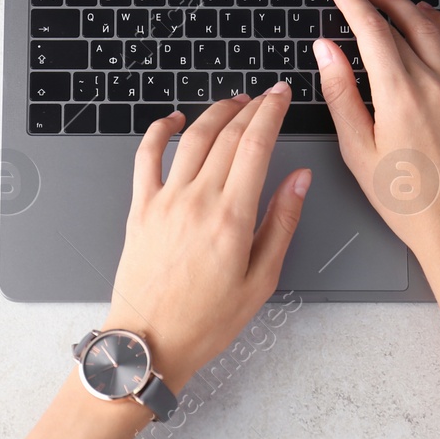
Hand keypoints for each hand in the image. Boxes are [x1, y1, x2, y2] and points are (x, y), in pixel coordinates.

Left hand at [102, 88, 308, 385]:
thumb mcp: (261, 279)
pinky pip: (146, 156)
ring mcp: (164, 201)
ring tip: (234, 103)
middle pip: (227, 135)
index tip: (282, 96)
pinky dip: (160, 130)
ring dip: (215, 113)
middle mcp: (196, 201)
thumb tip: (299, 179)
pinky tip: (175, 120)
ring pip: (192, 138)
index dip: (272, 113)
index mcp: (231, 218)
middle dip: (251, 107)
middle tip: (267, 96)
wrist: (150, 342)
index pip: (256, 146)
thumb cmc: (206, 321)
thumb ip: (281, 222)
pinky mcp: (140, 208)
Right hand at [315, 0, 439, 277]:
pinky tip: (429, 23)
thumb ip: (340, 93)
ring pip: (434, 29)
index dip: (352, 3)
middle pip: (403, 23)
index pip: (372, 30)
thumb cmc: (405, 199)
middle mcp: (433, 83)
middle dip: (377, 0)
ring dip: (409, 7)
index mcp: (400, 94)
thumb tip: (327, 51)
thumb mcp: (357, 149)